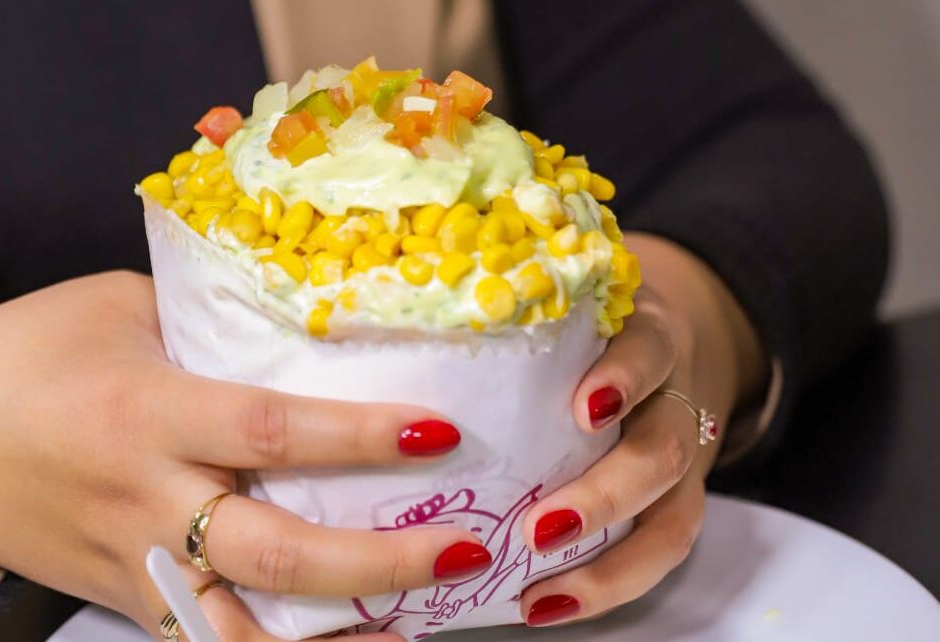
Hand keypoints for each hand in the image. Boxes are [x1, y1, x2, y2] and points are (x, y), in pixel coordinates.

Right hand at [0, 271, 486, 640]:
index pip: (273, 431)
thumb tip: (307, 319)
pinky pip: (209, 639)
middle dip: (378, 561)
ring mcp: (136, 565)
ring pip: (243, 629)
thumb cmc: (27, 356)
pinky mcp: (127, 600)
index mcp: (148, 414)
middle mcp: (147, 501)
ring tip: (419, 622)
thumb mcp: (117, 308)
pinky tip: (342, 640)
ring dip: (338, 635)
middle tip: (463, 549)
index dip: (362, 437)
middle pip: (275, 552)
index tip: (439, 431)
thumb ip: (212, 318)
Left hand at [518, 234, 766, 625]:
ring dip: (612, 566)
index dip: (625, 378)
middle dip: (605, 496)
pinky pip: (657, 551)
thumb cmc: (585, 326)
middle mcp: (672, 401)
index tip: (585, 410)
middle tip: (539, 529)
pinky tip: (549, 605)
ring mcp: (679, 459)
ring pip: (674, 517)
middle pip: (664, 450)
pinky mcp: (672, 503)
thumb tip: (388, 313)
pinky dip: (609, 584)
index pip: (649, 350)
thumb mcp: (564, 303)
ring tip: (545, 593)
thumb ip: (511, 310)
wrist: (658, 344)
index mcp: (646, 337)